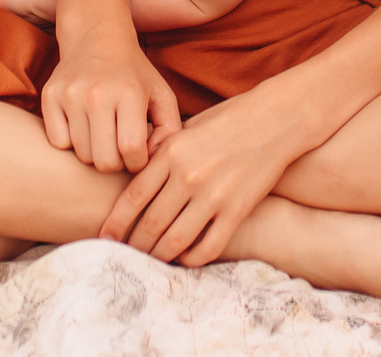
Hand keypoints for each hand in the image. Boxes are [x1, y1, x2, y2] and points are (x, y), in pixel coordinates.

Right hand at [43, 26, 180, 173]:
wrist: (97, 38)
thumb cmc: (134, 74)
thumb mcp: (161, 95)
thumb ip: (169, 130)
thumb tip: (153, 159)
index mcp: (129, 92)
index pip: (131, 149)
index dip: (138, 162)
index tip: (139, 154)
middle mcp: (97, 92)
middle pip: (104, 160)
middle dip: (116, 162)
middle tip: (119, 147)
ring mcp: (70, 94)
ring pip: (82, 154)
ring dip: (94, 152)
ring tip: (103, 134)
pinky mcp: (50, 96)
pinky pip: (58, 143)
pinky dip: (71, 142)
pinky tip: (82, 126)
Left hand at [100, 85, 300, 265]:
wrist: (274, 120)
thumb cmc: (227, 122)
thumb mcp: (187, 129)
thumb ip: (161, 154)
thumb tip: (131, 180)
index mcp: (171, 152)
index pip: (133, 197)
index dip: (116, 223)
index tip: (105, 237)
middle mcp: (188, 175)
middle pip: (150, 223)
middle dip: (134, 245)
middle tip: (126, 254)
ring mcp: (214, 195)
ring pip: (175, 240)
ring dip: (159, 256)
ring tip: (152, 260)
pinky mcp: (237, 210)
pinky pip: (208, 246)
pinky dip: (192, 258)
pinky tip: (186, 258)